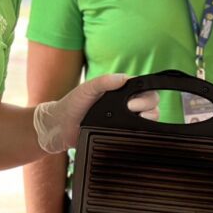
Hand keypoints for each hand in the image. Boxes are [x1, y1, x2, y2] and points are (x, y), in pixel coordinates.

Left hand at [32, 74, 159, 153]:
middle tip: (130, 110)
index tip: (132, 103)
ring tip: (129, 123)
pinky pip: (138, 134)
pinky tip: (128, 133)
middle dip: (147, 107)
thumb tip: (123, 78)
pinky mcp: (122, 134)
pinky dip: (139, 134)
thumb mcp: (86, 89)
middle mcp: (126, 104)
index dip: (145, 95)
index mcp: (121, 90)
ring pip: (150, 120)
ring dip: (146, 121)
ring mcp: (125, 120)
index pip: (145, 89)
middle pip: (152, 104)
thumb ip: (103, 82)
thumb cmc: (71, 104)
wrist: (60, 127)